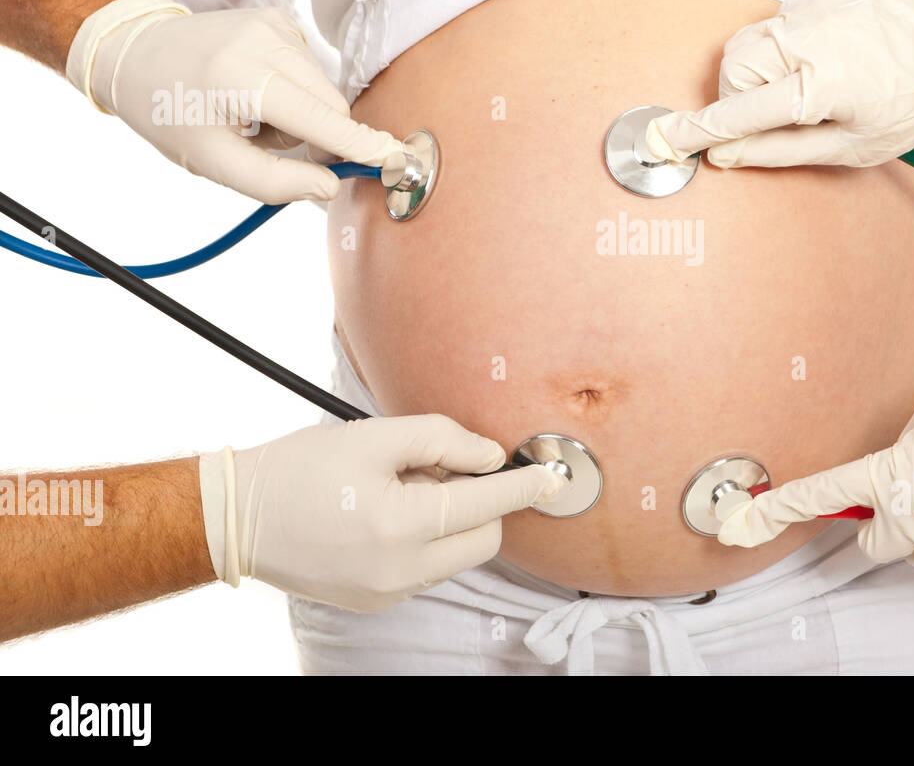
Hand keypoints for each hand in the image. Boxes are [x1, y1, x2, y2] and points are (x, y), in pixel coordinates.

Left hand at [65, 0, 403, 202]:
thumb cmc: (170, 112)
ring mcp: (274, 23)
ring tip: (255, 116)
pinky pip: (312, 70)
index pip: (319, 118)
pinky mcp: (280, 18)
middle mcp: (263, 41)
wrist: (136, 52)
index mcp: (241, 79)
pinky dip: (297, 91)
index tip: (399, 159)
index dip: (360, 144)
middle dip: (319, 136)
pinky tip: (259, 92)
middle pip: (332, 105)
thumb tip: (329, 186)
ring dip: (304, 114)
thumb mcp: (212, 162)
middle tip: (272, 147)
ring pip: (325, 90)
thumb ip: (274, 183)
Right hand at [198, 415, 566, 610]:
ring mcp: (388, 593)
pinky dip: (427, 539)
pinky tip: (389, 512)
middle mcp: (400, 571)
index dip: (524, 486)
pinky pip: (428, 569)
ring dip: (452, 520)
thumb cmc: (301, 469)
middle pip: (483, 538)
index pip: (486, 503)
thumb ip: (442, 439)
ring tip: (402, 489)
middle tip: (440, 468)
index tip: (553, 476)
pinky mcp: (377, 601)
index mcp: (400, 525)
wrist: (237, 517)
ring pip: (456, 555)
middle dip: (481, 503)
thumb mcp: (374, 436)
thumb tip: (491, 456)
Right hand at [644, 0, 913, 168]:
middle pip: (733, 67)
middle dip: (737, 96)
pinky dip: (781, 48)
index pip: (740, 111)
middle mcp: (809, 39)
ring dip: (755, 71)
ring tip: (797, 91)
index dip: (700, 130)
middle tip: (770, 119)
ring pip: (748, 42)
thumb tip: (726, 157)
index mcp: (818, 84)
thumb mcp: (851, 148)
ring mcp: (814, 10)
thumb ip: (781, 151)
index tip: (665, 140)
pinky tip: (818, 62)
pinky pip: (775, 24)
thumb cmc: (912, 105)